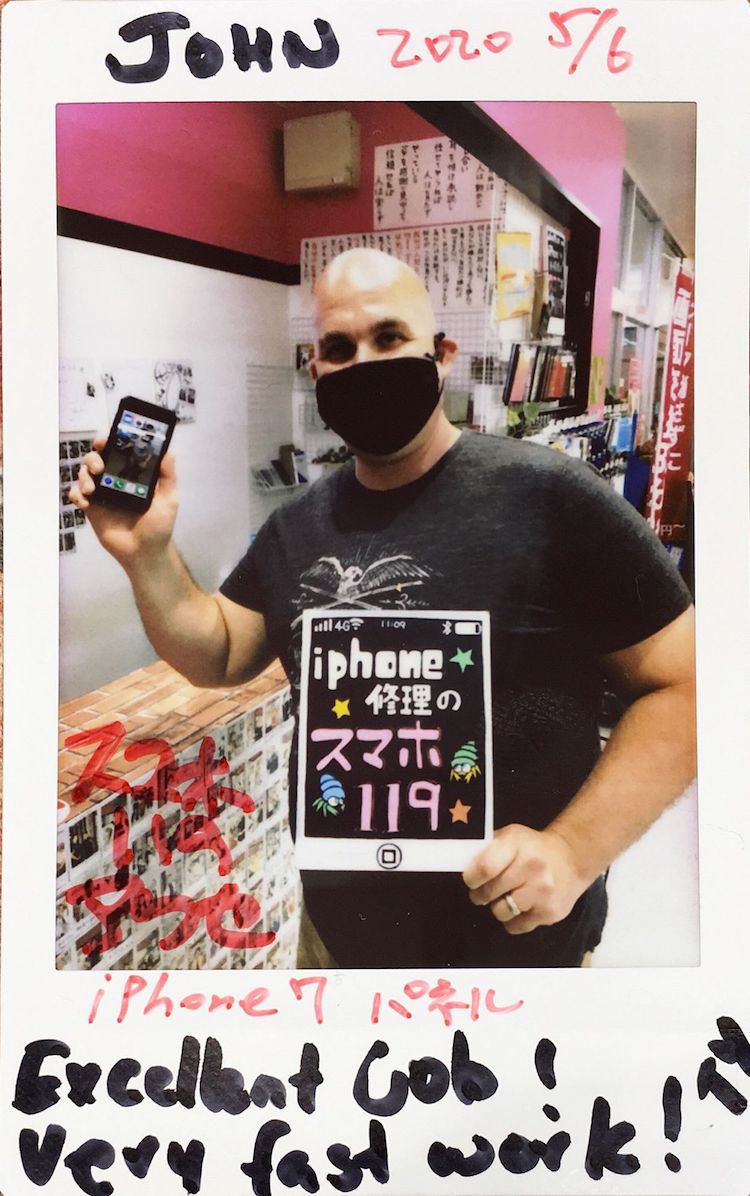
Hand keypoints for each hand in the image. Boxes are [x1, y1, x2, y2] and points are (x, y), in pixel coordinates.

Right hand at [69, 437, 178, 566]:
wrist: (144, 553)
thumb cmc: (159, 525)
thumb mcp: (169, 499)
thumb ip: (167, 475)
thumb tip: (168, 450)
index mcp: (132, 474)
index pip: (117, 451)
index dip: (109, 442)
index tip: (105, 440)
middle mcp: (114, 480)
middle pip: (96, 459)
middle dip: (93, 458)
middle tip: (99, 468)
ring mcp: (102, 494)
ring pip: (84, 474)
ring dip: (83, 477)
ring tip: (91, 490)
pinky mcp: (92, 508)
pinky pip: (77, 495)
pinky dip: (76, 494)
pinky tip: (84, 502)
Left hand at [463, 824, 589, 934]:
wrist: (572, 858)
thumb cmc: (533, 848)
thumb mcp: (511, 837)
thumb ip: (487, 850)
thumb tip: (460, 866)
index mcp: (516, 843)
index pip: (484, 868)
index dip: (471, 878)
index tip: (471, 880)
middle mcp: (531, 867)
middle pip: (489, 893)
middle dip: (480, 895)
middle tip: (483, 891)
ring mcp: (542, 892)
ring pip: (500, 912)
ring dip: (497, 907)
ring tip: (505, 897)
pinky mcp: (549, 912)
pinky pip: (516, 926)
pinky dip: (513, 920)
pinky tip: (520, 906)